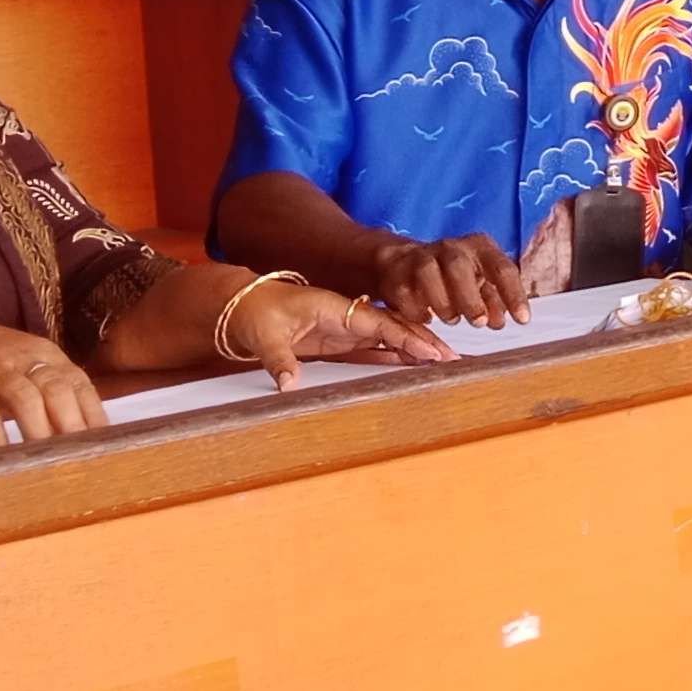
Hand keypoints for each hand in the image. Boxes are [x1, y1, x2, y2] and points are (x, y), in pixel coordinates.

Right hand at [0, 310, 103, 447]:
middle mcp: (22, 359)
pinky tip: (2, 452)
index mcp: (44, 354)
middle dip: (73, 426)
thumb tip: (83, 430)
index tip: (107, 445)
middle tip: (81, 459)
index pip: (80, 383)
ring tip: (47, 460)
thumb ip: (50, 389)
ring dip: (39, 431)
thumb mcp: (21, 363)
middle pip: (58, 390)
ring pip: (25, 398)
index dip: (95, 415)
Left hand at [226, 282, 456, 389]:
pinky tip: (412, 365)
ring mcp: (344, 328)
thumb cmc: (253, 312)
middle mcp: (346, 316)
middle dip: (423, 340)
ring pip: (388, 337)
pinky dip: (394, 356)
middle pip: (392, 327)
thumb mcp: (263, 336)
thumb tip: (288, 385)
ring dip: (414, 348)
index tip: (429, 350)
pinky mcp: (339, 341)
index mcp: (334, 307)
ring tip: (442, 363)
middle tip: (451, 358)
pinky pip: (373, 348)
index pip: (378, 322)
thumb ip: (278, 359)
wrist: (240, 305)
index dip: (404, 336)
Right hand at [369, 231, 532, 328]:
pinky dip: (417, 308)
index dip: (513, 294)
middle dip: (470, 297)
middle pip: (459, 266)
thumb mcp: (479, 283)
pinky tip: (427, 318)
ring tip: (452, 319)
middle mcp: (451, 248)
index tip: (522, 320)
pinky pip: (405, 290)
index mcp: (479, 248)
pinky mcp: (397, 271)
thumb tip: (499, 321)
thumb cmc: (453, 276)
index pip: (501, 267)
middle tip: (479, 322)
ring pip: (428, 274)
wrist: (405, 262)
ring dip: (442, 302)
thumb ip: (492, 301)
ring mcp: (421, 256)